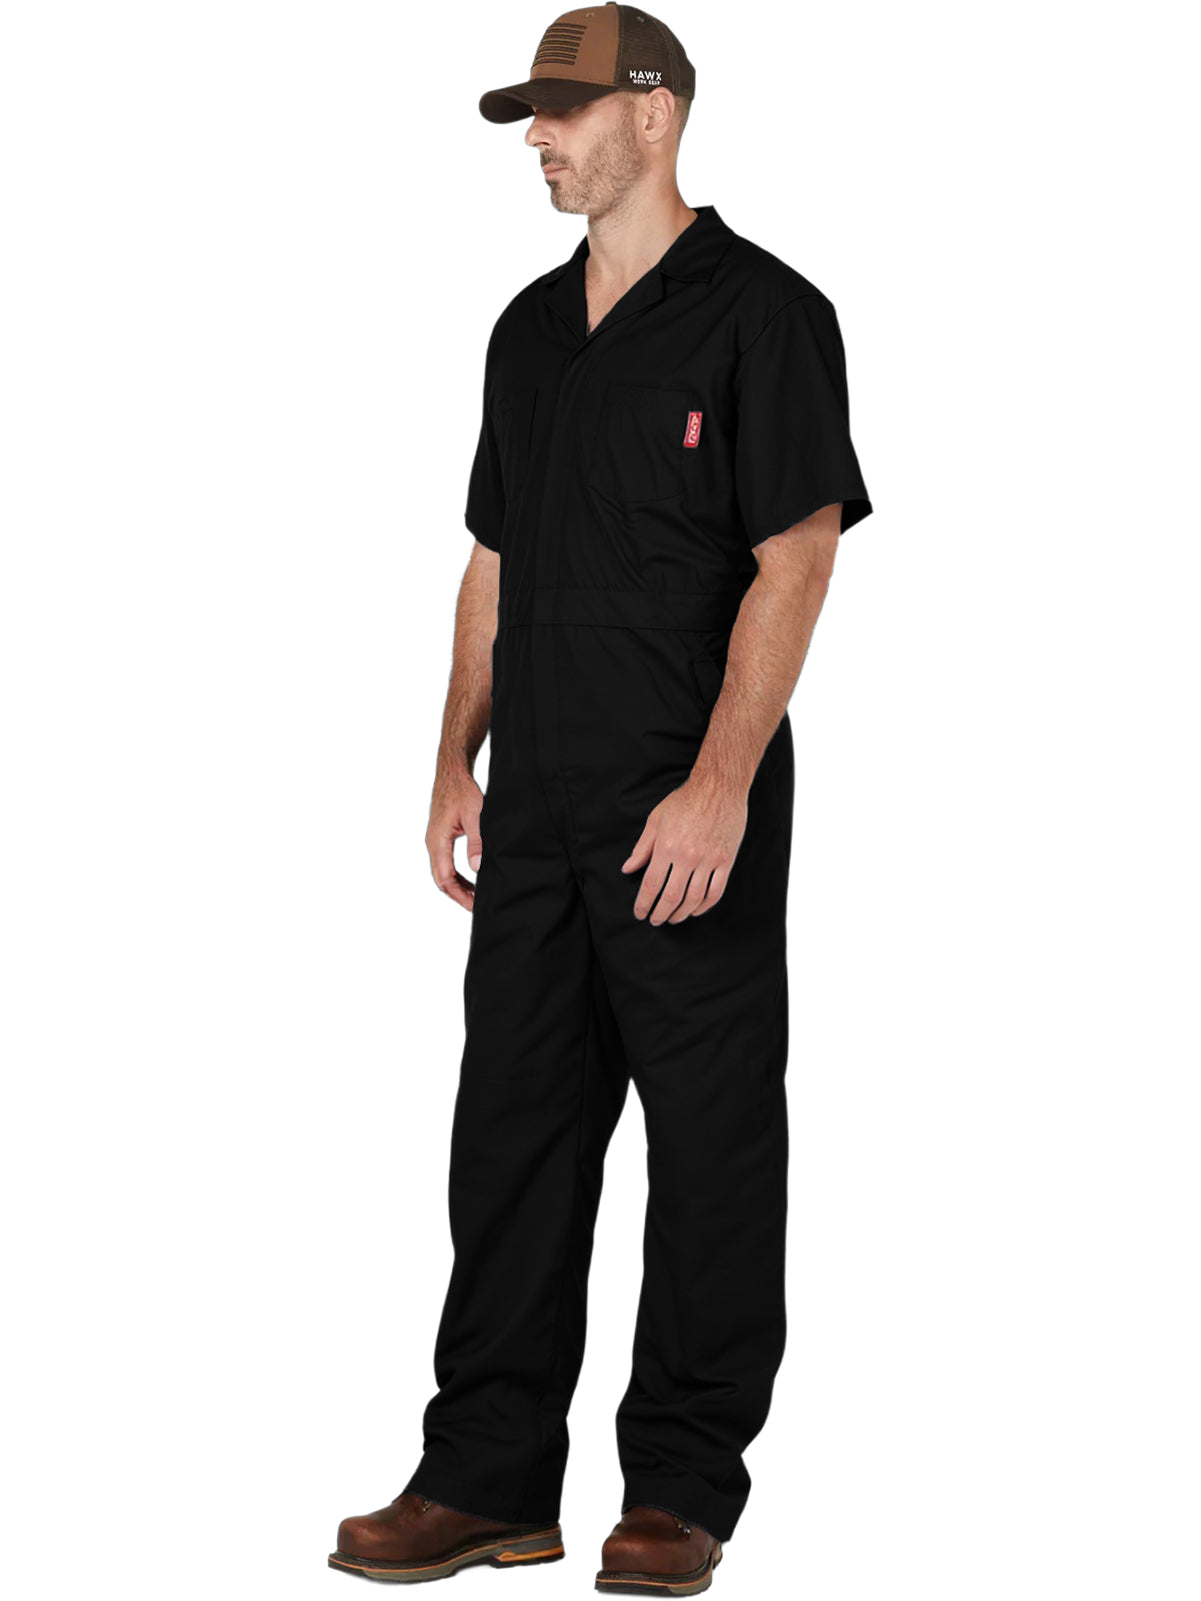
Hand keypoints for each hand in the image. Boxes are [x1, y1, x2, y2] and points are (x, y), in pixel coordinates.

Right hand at [426, 768, 484, 911]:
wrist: (452, 772)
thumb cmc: (462, 790)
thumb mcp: (475, 815)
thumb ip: (476, 842)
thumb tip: (476, 867)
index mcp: (437, 841)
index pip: (445, 879)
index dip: (460, 896)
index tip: (474, 906)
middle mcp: (432, 843)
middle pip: (441, 880)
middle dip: (458, 896)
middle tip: (477, 906)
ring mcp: (434, 840)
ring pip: (442, 872)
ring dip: (457, 886)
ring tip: (475, 896)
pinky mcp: (439, 836)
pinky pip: (444, 862)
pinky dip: (456, 875)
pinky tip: (470, 878)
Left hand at [621, 776, 746, 923]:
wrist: (719, 787)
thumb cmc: (685, 801)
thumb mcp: (656, 819)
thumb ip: (642, 847)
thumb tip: (628, 869)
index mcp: (667, 846)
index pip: (651, 885)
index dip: (644, 903)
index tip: (640, 913)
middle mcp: (687, 856)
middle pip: (671, 897)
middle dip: (660, 913)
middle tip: (655, 920)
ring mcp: (709, 860)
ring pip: (694, 899)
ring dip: (681, 914)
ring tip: (673, 918)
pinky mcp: (726, 861)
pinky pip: (715, 892)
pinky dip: (704, 906)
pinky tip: (695, 910)